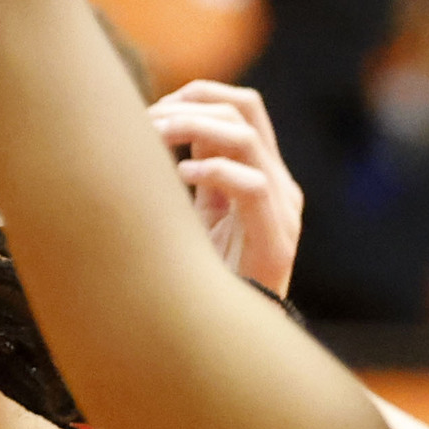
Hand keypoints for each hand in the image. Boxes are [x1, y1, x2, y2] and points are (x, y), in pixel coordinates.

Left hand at [151, 81, 299, 294]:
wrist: (230, 333)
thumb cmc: (209, 272)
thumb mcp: (204, 210)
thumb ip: (200, 168)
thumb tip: (166, 122)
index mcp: (266, 171)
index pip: (243, 106)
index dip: (199, 95)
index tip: (155, 107)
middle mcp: (280, 183)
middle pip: (244, 109)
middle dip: (189, 106)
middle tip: (146, 123)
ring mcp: (283, 208)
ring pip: (246, 138)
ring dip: (192, 129)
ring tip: (154, 139)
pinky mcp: (276, 238)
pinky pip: (252, 185)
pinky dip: (213, 171)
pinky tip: (180, 177)